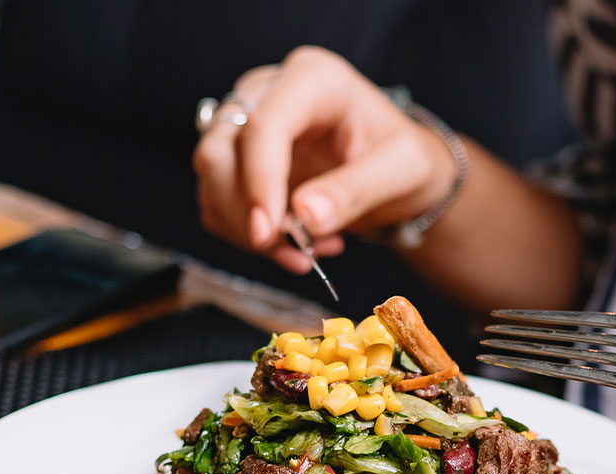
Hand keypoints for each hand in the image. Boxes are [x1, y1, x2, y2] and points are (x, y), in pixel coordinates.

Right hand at [192, 47, 457, 273]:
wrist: (394, 170)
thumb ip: (355, 191)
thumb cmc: (403, 159)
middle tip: (297, 252)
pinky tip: (292, 246)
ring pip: (211, 177)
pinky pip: (216, 200)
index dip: (259, 182)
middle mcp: (269, 91)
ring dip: (246, 230)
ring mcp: (245, 121)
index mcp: (314, 79)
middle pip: (221, 149)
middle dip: (247, 212)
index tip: (267, 235)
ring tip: (308, 252)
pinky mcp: (236, 157)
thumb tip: (306, 217)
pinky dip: (244, 235)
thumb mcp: (400, 172)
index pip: (263, 124)